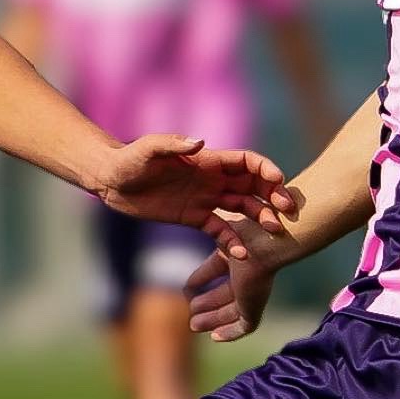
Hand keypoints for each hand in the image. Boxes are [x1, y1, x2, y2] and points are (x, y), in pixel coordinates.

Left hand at [90, 134, 296, 232]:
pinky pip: (220, 230)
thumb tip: (200, 143)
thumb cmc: (130, 158)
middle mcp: (213, 179)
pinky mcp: (195, 218)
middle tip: (287, 210)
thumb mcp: (150, 148)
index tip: (279, 180)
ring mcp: (206, 199)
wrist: (112, 180)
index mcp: (208, 160)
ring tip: (272, 233)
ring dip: (260, 219)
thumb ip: (174, 144)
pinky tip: (241, 255)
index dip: (264, 169)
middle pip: (252, 186)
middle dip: (272, 195)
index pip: (246, 162)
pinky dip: (232, 241)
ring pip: (242, 209)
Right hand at [186, 208, 300, 340]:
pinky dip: (230, 333)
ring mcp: (253, 291)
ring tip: (193, 325)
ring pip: (232, 311)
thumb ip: (208, 225)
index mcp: (239, 252)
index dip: (202, 277)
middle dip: (207, 302)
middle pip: (226, 292)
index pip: (217, 267)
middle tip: (190, 309)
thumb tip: (190, 214)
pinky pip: (243, 326)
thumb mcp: (219, 226)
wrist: (267, 243)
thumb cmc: (243, 228)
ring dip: (212, 319)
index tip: (187, 288)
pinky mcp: (255, 306)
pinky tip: (215, 337)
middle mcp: (247, 273)